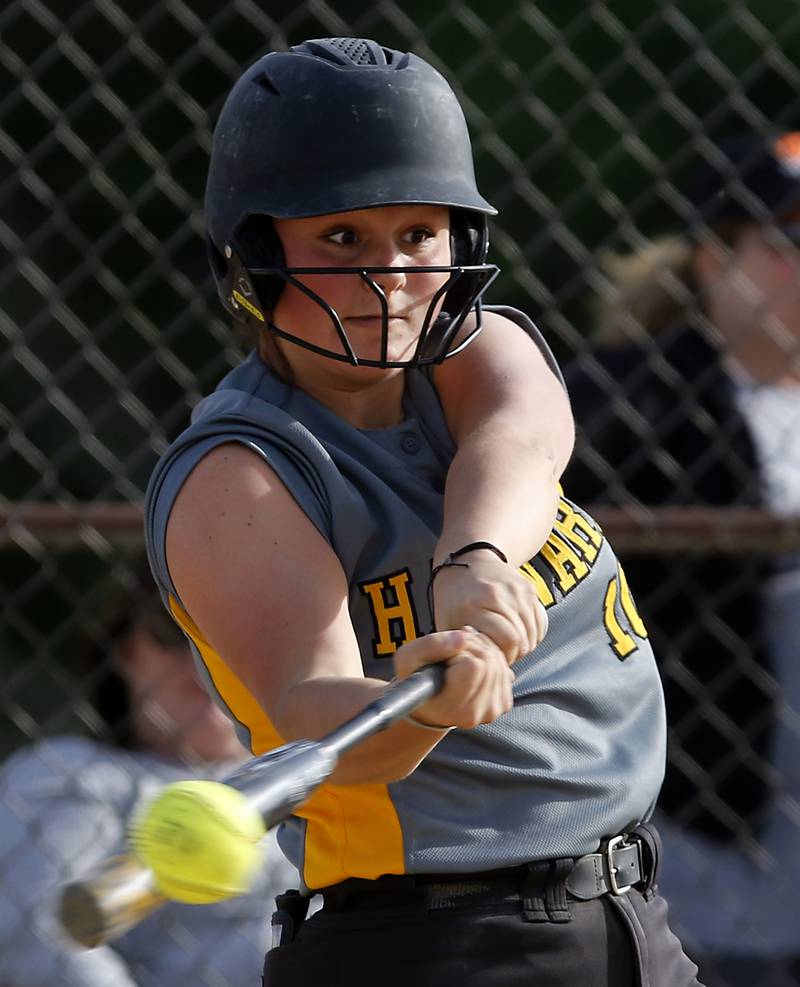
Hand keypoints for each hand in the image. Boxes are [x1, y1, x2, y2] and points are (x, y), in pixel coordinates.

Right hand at [393, 628, 513, 729]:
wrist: (427, 704)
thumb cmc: (415, 679)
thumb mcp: (408, 658)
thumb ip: (432, 645)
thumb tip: (462, 638)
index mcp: (452, 707)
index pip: (475, 666)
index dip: (462, 651)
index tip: (448, 656)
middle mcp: (476, 713)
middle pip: (490, 660)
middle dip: (473, 647)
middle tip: (454, 651)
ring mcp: (493, 710)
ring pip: (500, 661)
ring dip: (482, 650)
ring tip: (461, 656)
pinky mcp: (502, 703)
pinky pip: (505, 668)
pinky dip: (491, 659)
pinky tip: (472, 664)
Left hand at [431, 554, 547, 663]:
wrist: (469, 559)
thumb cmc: (453, 598)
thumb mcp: (446, 623)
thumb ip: (460, 650)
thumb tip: (484, 677)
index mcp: (472, 605)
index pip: (505, 640)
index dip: (502, 656)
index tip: (492, 659)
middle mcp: (497, 595)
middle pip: (521, 638)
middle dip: (514, 654)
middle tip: (502, 655)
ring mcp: (516, 590)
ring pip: (532, 632)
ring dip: (524, 645)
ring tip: (508, 646)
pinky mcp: (529, 588)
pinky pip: (539, 622)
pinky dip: (532, 634)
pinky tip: (517, 634)